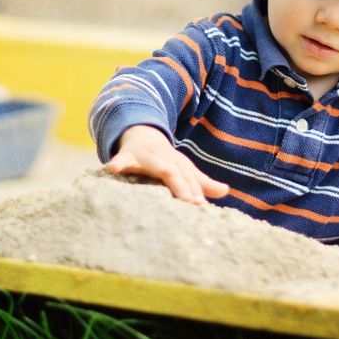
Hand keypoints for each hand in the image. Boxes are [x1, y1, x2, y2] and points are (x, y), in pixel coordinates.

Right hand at [106, 125, 229, 204]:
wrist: (140, 132)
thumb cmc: (163, 158)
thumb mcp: (182, 168)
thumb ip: (201, 182)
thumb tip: (226, 191)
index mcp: (178, 165)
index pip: (189, 179)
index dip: (194, 191)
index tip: (201, 206)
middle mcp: (165, 160)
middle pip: (175, 174)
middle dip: (183, 186)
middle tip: (190, 202)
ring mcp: (146, 156)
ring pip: (156, 165)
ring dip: (161, 170)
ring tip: (168, 176)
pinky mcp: (127, 154)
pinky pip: (121, 159)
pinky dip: (118, 163)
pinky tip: (112, 168)